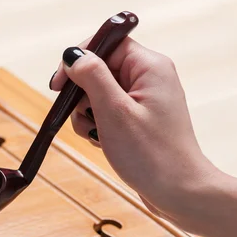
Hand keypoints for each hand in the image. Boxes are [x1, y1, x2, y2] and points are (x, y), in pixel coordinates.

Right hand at [50, 37, 236, 236]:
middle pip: (100, 70)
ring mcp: (145, 100)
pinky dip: (98, 126)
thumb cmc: (150, 155)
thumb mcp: (113, 111)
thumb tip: (73, 55)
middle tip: (85, 118)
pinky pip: (108, 112)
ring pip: (100, 93)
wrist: (179, 192)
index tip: (57, 85)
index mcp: (149, 67)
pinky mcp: (140, 119)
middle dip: (83, 95)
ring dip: (88, 114)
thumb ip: (92, 77)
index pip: (106, 44)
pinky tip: (102, 142)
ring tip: (97, 135)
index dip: (79, 60)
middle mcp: (150, 78)